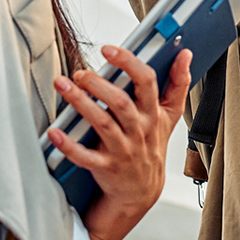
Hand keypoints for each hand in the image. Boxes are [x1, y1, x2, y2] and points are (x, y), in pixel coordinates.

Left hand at [50, 43, 193, 239]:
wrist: (142, 190)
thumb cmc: (152, 145)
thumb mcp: (170, 116)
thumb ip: (179, 84)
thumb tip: (185, 54)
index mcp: (153, 114)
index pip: (146, 82)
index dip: (128, 63)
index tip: (108, 49)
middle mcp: (138, 131)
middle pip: (121, 103)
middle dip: (99, 85)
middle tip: (79, 72)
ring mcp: (122, 150)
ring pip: (102, 125)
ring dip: (81, 104)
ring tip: (63, 85)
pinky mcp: (105, 167)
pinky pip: (85, 157)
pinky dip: (69, 145)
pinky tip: (54, 132)